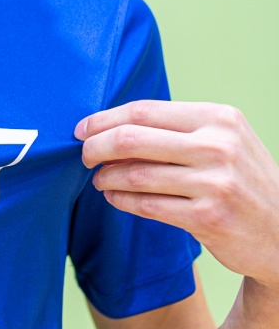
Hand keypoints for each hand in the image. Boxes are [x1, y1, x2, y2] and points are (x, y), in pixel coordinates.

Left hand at [75, 101, 278, 287]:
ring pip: (135, 175)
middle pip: (132, 138)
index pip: (144, 111)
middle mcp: (218, 146)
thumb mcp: (225, 141)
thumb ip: (179, 130)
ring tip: (99, 179)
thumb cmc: (245, 181)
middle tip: (83, 155)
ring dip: (106, 177)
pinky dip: (122, 200)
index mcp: (219, 118)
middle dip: (96, 147)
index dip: (104, 119)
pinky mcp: (207, 217)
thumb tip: (115, 126)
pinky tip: (114, 197)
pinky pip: (147, 205)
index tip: (82, 129)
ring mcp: (214, 182)